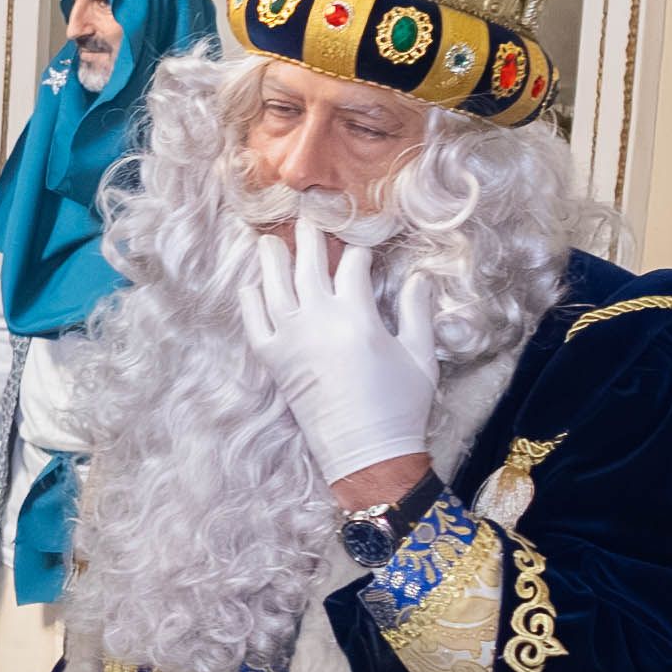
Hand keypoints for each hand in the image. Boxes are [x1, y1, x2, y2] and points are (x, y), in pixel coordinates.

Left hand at [238, 222, 440, 490]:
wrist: (367, 454)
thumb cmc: (400, 406)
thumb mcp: (421, 356)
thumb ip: (417, 312)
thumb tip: (419, 277)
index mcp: (357, 315)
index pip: (352, 265)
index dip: (358, 248)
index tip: (362, 238)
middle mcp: (318, 320)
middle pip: (307, 265)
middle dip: (309, 237)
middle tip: (306, 217)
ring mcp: (291, 340)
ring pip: (273, 286)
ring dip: (272, 260)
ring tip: (270, 240)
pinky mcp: (274, 362)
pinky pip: (254, 323)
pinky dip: (250, 301)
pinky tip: (251, 285)